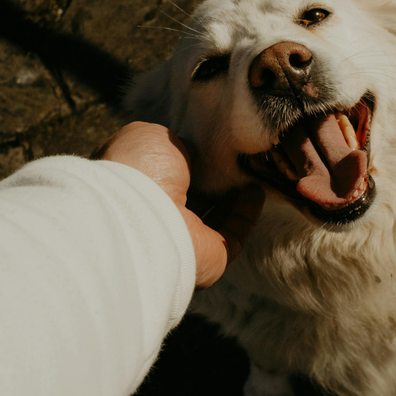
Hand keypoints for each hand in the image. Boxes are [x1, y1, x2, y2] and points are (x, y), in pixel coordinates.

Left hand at [93, 122, 263, 287]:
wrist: (141, 215)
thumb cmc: (140, 170)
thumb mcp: (153, 138)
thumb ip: (176, 144)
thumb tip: (195, 155)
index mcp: (138, 189)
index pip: (168, 175)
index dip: (191, 161)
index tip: (212, 147)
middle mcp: (158, 216)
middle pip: (193, 197)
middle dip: (216, 180)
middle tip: (238, 161)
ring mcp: (183, 239)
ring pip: (215, 218)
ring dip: (235, 197)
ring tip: (254, 173)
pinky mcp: (209, 257)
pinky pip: (233, 234)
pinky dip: (246, 215)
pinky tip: (257, 192)